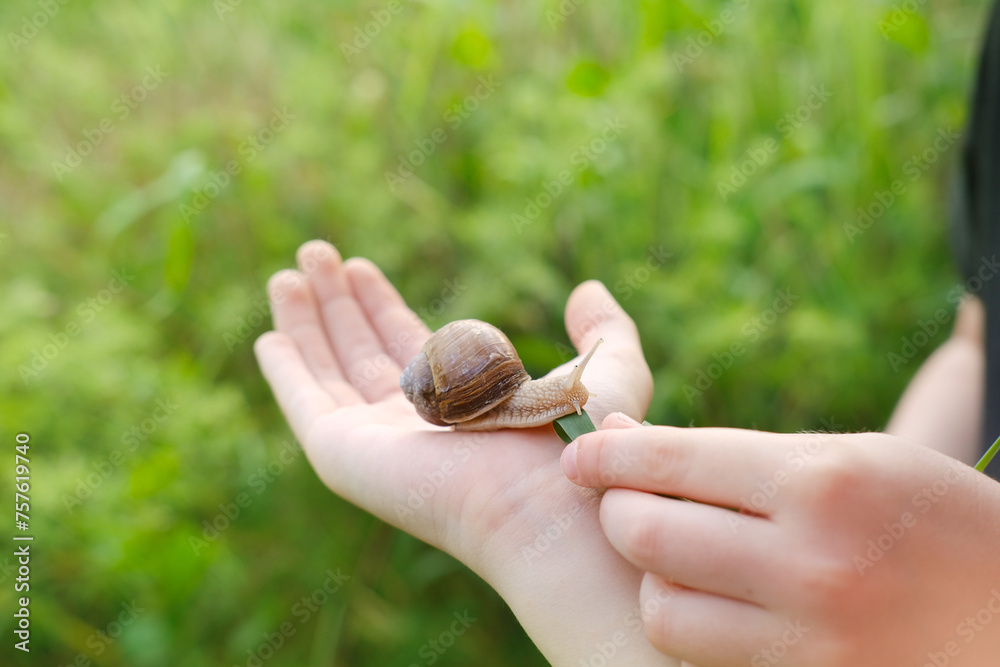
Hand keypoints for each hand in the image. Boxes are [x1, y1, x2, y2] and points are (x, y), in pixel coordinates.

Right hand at [255, 240, 674, 664]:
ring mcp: (375, 439)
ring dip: (307, 319)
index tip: (360, 266)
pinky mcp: (343, 452)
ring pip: (329, 367)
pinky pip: (304, 401)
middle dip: (338, 301)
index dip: (381, 304)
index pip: (407, 345)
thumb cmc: (587, 443)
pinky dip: (285, 369)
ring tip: (290, 271)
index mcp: (463, 402)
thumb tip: (587, 289)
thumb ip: (604, 329)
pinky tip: (270, 335)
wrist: (551, 503)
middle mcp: (414, 422)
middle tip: (316, 253)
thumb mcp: (611, 367)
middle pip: (362, 349)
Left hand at [562, 416, 999, 665]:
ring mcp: (811, 636)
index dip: (608, 452)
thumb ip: (741, 454)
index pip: (673, 458)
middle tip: (616, 498)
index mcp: (823, 480)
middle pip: (647, 533)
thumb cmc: (937, 518)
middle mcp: (810, 561)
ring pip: (661, 606)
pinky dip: (687, 621)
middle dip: (614, 508)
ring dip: (647, 575)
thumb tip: (627, 439)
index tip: (577, 453)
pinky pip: (704, 653)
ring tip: (671, 552)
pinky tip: (707, 597)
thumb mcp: (857, 458)